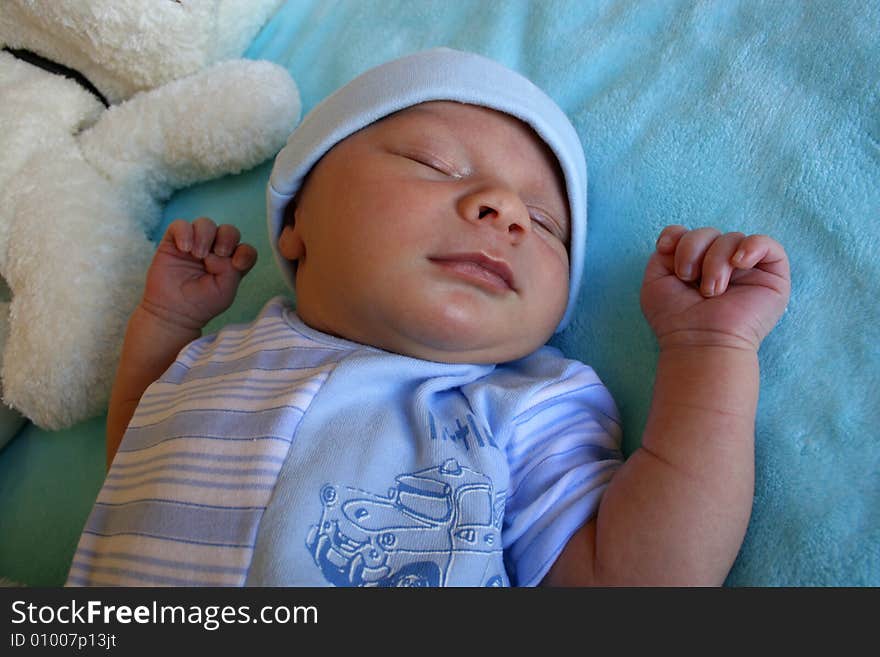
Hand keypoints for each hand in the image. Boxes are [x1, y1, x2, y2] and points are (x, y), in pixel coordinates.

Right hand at [140, 217, 257, 330]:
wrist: (173, 312)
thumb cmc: (201, 303)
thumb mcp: (225, 290)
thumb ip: (231, 269)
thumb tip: (218, 251)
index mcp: (232, 263)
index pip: (245, 249)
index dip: (245, 252)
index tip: (237, 264)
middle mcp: (215, 251)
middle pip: (228, 231)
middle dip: (227, 238)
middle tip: (219, 253)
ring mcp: (195, 244)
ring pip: (206, 224)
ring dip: (205, 236)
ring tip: (198, 255)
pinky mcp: (174, 242)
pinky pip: (180, 225)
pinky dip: (185, 232)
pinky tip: (184, 249)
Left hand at [640, 226, 789, 350]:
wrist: (699, 343)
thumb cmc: (675, 320)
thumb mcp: (656, 281)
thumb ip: (664, 253)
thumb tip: (679, 236)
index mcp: (695, 266)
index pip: (688, 234)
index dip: (677, 236)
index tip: (665, 250)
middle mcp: (721, 265)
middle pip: (708, 232)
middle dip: (692, 249)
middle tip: (687, 278)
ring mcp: (747, 270)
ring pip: (732, 237)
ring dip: (715, 261)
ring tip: (710, 291)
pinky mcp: (772, 277)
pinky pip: (769, 244)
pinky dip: (752, 247)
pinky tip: (739, 263)